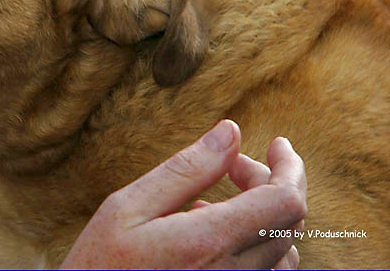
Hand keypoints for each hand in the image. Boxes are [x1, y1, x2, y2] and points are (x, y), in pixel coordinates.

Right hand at [60, 120, 306, 269]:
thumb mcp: (128, 208)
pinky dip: (256, 247)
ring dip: (264, 217)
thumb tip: (230, 132)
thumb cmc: (99, 266)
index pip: (285, 202)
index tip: (276, 144)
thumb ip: (186, 170)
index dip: (290, 167)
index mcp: (209, 243)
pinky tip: (213, 238)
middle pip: (288, 222)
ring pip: (284, 253)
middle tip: (230, 166)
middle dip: (268, 182)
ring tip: (215, 204)